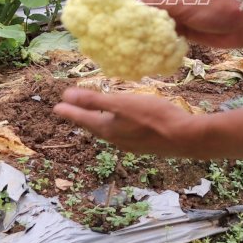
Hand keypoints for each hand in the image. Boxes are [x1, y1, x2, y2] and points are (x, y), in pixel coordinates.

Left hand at [53, 89, 199, 156]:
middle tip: (72, 113)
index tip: (56, 107)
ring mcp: (132, 145)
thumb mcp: (122, 103)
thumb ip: (94, 100)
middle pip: (95, 127)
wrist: (186, 138)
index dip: (70, 111)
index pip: (83, 119)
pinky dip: (116, 126)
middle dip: (82, 119)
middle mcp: (117, 140)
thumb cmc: (154, 117)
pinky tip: (124, 124)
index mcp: (108, 129)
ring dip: (99, 123)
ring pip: (110, 132)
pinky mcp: (146, 145)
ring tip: (95, 118)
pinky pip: (124, 134)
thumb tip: (65, 96)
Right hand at [134, 0, 242, 47]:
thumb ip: (157, 4)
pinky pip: (165, 24)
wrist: (241, 27)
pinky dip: (158, 31)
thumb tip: (132, 5)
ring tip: (132, 30)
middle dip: (139, 6)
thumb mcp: (184, 5)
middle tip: (121, 18)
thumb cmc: (216, 8)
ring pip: (157, 11)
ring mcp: (180, 4)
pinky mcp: (183, 21)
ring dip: (149, 21)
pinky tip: (147, 39)